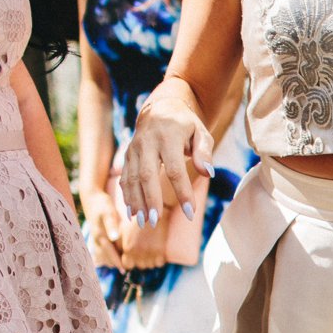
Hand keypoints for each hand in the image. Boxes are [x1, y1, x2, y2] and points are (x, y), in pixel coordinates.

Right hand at [82, 187, 123, 268]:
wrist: (92, 196)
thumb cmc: (102, 204)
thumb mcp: (108, 213)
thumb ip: (111, 225)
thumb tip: (114, 238)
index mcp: (100, 237)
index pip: (110, 254)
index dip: (117, 262)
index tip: (125, 270)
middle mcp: (97, 239)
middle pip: (105, 257)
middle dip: (115, 263)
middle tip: (127, 268)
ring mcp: (95, 237)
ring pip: (102, 255)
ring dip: (110, 260)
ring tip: (122, 265)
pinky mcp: (96, 234)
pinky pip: (101, 249)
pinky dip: (107, 255)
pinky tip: (114, 257)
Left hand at [115, 211, 169, 271]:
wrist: (153, 214)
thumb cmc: (136, 221)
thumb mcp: (122, 231)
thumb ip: (119, 245)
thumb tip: (118, 255)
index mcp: (128, 248)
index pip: (126, 265)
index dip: (129, 261)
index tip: (131, 257)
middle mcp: (139, 253)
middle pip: (139, 266)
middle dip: (139, 262)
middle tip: (141, 254)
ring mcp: (151, 254)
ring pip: (149, 266)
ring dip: (149, 262)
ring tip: (148, 252)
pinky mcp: (161, 252)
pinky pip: (159, 264)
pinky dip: (158, 260)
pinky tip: (156, 253)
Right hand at [118, 83, 212, 222]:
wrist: (160, 109)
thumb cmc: (187, 125)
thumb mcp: (201, 133)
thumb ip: (204, 152)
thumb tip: (208, 173)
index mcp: (168, 136)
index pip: (175, 168)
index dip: (182, 191)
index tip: (190, 213)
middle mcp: (147, 142)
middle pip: (146, 174)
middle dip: (150, 199)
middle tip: (155, 222)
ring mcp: (134, 149)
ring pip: (131, 177)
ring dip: (136, 202)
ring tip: (144, 223)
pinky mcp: (127, 155)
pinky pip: (125, 177)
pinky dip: (127, 196)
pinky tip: (133, 213)